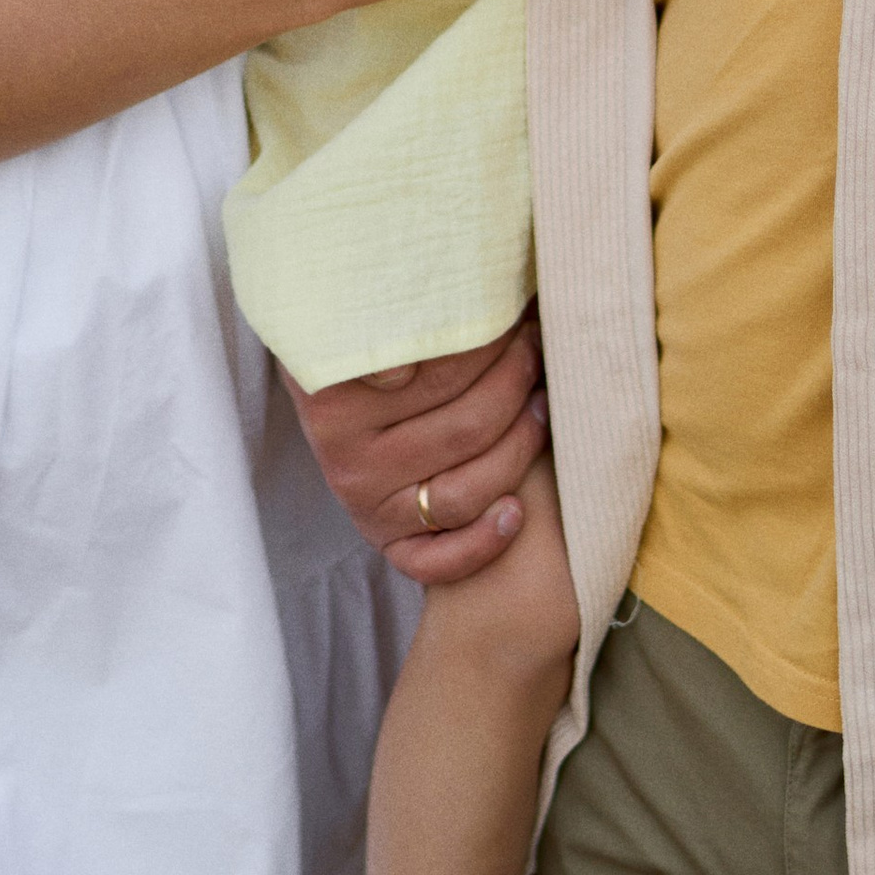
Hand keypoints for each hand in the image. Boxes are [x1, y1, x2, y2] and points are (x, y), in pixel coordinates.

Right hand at [289, 323, 548, 586]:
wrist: (331, 383)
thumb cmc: (363, 334)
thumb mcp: (356, 311)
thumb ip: (385, 319)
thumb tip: (401, 372)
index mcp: (333, 402)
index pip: (442, 374)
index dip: (493, 345)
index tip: (519, 317)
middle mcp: (347, 462)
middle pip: (465, 429)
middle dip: (517, 382)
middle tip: (538, 346)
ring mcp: (368, 508)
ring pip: (466, 491)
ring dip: (521, 446)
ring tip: (543, 403)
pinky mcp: (389, 542)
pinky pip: (437, 562)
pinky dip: (482, 543)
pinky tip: (516, 510)